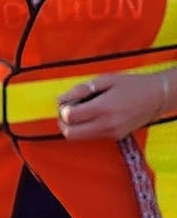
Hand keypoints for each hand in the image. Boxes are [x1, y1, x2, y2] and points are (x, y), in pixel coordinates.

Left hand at [56, 70, 176, 142]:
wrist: (158, 96)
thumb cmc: (132, 85)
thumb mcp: (106, 80)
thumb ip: (81, 89)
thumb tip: (60, 99)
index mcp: (103, 108)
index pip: (69, 117)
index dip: (63, 109)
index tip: (67, 101)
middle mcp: (106, 124)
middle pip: (70, 134)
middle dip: (63, 122)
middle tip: (69, 110)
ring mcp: (111, 133)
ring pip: (79, 138)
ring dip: (73, 126)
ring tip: (82, 111)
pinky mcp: (115, 137)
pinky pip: (91, 137)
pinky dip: (85, 128)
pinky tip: (93, 116)